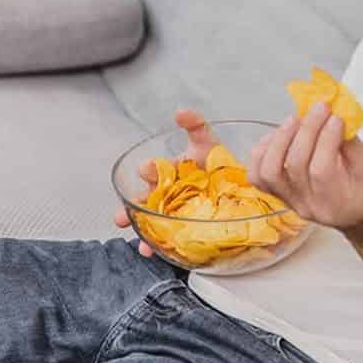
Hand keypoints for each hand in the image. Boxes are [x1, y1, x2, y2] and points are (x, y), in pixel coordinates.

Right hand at [113, 109, 219, 255]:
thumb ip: (195, 125)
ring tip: (136, 240)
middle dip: (134, 206)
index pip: (156, 169)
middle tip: (123, 215)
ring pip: (152, 220)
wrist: (240, 189)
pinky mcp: (183, 227)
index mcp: (171, 172)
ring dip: (141, 230)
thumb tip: (180, 112)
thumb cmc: (216, 164)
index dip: (150, 170)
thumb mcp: (207, 142)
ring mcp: (174, 211)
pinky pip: (166, 236)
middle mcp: (168, 192)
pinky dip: (156, 244)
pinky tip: (150, 250)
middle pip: (147, 199)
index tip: (146, 169)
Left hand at [249, 102, 362, 231]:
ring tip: (295, 120)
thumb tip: (333, 114)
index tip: (335, 116)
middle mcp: (308, 204)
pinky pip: (258, 175)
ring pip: (270, 171)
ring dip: (280, 139)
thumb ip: (350, 142)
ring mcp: (289, 201)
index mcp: (335, 201)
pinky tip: (278, 136)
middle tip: (319, 108)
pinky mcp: (278, 193)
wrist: (355, 213)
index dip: (326, 138)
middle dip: (306, 130)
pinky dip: (263, 151)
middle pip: (295, 166)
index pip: (321, 169)